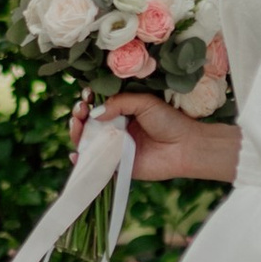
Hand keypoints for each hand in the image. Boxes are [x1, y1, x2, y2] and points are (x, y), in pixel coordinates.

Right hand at [85, 91, 241, 189]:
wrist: (185, 147)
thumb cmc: (168, 121)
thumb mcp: (144, 103)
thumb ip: (119, 103)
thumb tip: (94, 112)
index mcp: (122, 112)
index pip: (97, 106)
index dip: (87, 101)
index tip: (85, 96)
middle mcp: (116, 129)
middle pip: (88, 123)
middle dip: (79, 115)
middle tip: (80, 110)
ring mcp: (115, 148)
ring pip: (88, 142)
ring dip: (77, 133)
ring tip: (76, 125)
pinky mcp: (117, 165)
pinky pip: (96, 163)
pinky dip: (82, 160)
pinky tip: (76, 155)